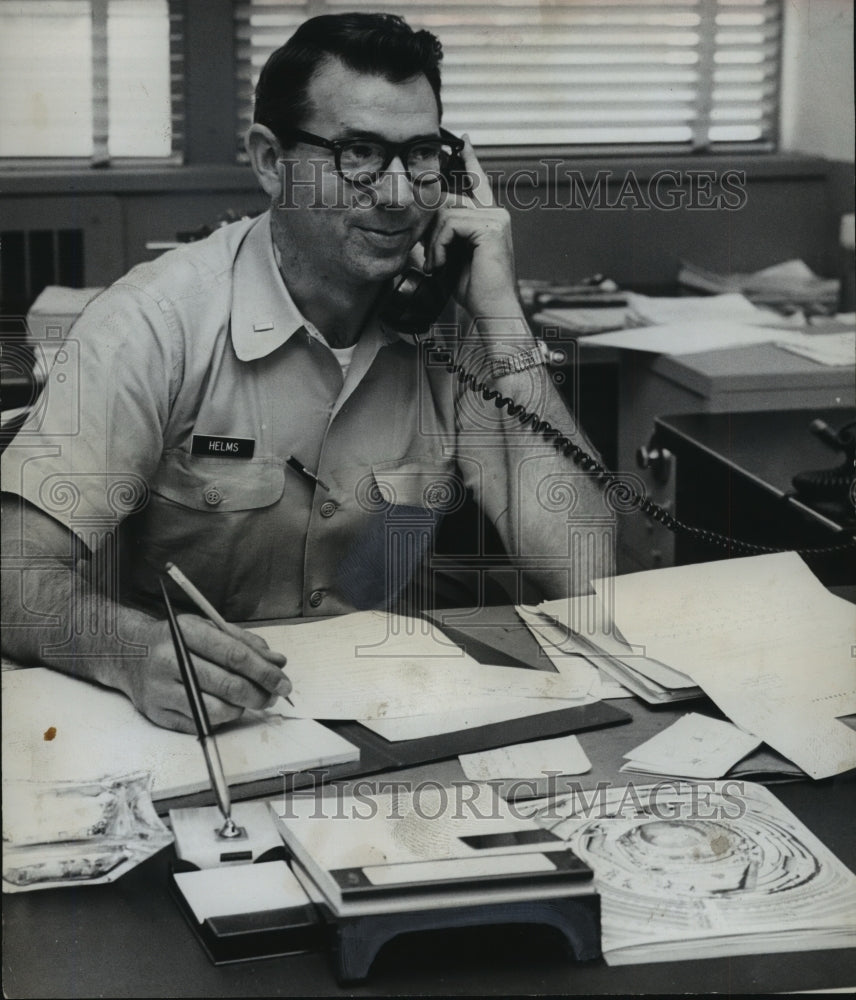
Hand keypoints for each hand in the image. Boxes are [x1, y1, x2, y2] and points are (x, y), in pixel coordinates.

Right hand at [117, 615, 290, 732]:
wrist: (128, 653)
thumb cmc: (176, 640)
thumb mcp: (207, 628)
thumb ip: (244, 643)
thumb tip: (277, 662)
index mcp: (186, 633)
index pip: (235, 656)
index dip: (264, 671)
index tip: (283, 681)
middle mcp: (170, 660)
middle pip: (227, 685)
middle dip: (259, 694)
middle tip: (274, 695)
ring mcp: (161, 690)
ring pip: (216, 709)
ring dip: (241, 708)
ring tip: (248, 700)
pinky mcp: (157, 713)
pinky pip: (200, 724)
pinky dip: (220, 719)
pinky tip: (224, 707)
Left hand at [423, 135, 520, 319]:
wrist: (492, 310)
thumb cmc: (474, 290)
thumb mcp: (451, 255)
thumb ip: (442, 234)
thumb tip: (423, 218)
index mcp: (490, 219)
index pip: (478, 183)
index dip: (470, 161)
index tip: (465, 141)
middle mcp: (496, 214)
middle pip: (449, 201)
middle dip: (431, 228)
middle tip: (429, 257)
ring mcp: (496, 218)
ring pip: (447, 214)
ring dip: (433, 242)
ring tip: (436, 266)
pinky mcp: (491, 227)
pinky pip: (451, 225)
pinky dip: (439, 246)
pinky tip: (442, 264)